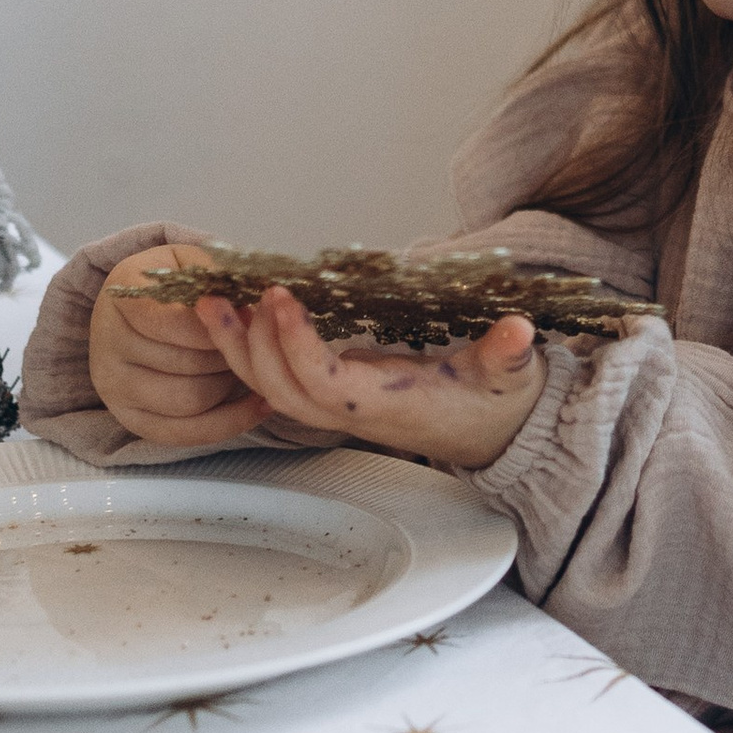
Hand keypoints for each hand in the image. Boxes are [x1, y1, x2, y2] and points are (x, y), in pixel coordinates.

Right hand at [92, 241, 274, 449]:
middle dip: (230, 355)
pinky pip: (184, 433)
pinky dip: (228, 422)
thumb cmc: (174, 284)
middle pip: (188, 364)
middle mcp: (107, 342)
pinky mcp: (130, 418)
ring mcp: (113, 386)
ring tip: (245, 364)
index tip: (247, 315)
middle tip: (254, 341)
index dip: (219, 324)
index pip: (175, 322)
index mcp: (122, 295)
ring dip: (229, 385)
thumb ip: (221, 280)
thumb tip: (260, 310)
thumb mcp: (194, 262)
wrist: (135, 309)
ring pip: (190, 400)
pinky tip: (257, 403)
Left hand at [193, 285, 545, 470]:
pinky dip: (255, 351)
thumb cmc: (497, 404)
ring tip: (214, 304)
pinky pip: (282, 381)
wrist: (497, 437)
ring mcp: (342, 408)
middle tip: (226, 295)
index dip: (297, 346)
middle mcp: (356, 412)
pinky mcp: (338, 398)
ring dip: (238, 349)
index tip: (281, 298)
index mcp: (390, 404)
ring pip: (272, 390)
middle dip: (247, 345)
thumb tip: (518, 331)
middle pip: (282, 390)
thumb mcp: (511, 377)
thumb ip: (509, 354)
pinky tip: (242, 319)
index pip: (327, 383)